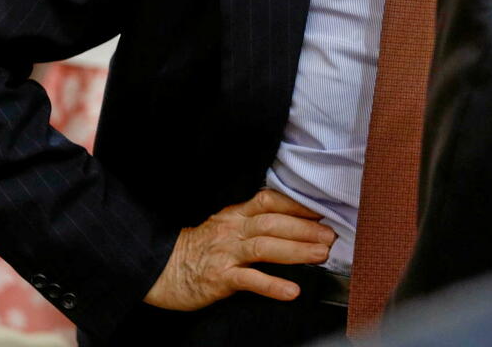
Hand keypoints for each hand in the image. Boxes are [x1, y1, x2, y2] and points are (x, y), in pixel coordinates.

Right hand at [144, 189, 334, 310]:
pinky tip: (291, 290)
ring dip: (297, 250)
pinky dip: (272, 285)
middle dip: (305, 228)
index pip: (270, 201)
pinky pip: (249, 280)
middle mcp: (233, 230)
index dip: (297, 204)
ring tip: (321, 254)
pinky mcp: (219, 278)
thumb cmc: (197, 249)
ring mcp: (226, 254)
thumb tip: (289, 222)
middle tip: (331, 235)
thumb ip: (252, 221)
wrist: (160, 269)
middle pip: (274, 223)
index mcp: (235, 214)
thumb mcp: (224, 226)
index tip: (321, 210)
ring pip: (266, 247)